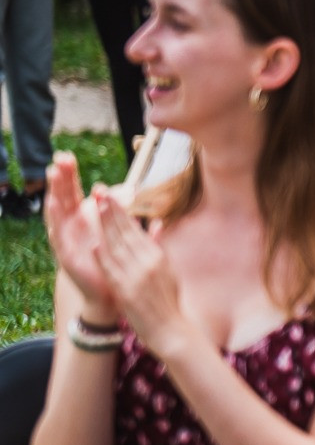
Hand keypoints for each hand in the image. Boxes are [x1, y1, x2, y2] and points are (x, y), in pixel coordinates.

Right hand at [44, 155, 116, 316]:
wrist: (112, 290)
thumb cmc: (113, 258)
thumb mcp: (119, 230)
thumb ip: (122, 210)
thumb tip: (132, 189)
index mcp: (84, 218)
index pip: (76, 191)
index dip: (71, 175)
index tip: (68, 155)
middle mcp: (72, 226)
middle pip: (64, 196)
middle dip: (61, 178)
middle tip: (58, 158)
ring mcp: (66, 239)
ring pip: (57, 212)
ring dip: (54, 193)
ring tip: (52, 175)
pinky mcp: (65, 254)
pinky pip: (57, 235)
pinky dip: (55, 220)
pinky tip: (52, 205)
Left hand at [92, 190, 192, 357]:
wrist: (171, 330)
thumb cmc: (168, 301)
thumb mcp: (168, 270)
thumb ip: (158, 245)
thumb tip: (156, 223)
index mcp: (158, 256)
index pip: (135, 228)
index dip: (121, 211)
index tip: (109, 195)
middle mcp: (148, 263)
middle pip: (125, 232)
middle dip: (110, 211)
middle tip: (99, 192)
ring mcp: (137, 277)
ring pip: (117, 247)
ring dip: (104, 227)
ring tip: (93, 209)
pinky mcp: (128, 292)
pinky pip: (114, 272)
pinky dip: (104, 258)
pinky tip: (95, 245)